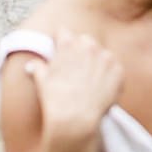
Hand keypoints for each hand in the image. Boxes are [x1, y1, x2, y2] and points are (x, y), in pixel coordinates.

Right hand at [24, 33, 121, 150]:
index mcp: (68, 43)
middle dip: (81, 51)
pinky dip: (109, 76)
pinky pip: (114, 68)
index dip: (61, 43)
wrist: (76, 118)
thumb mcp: (41, 80)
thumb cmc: (55, 99)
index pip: (64, 33)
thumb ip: (38, 67)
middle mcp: (88, 45)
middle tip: (77, 69)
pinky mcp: (118, 70)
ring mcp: (106, 57)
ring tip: (90, 81)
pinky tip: (101, 88)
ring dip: (97, 63)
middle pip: (85, 41)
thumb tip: (33, 65)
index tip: (61, 52)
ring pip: (101, 54)